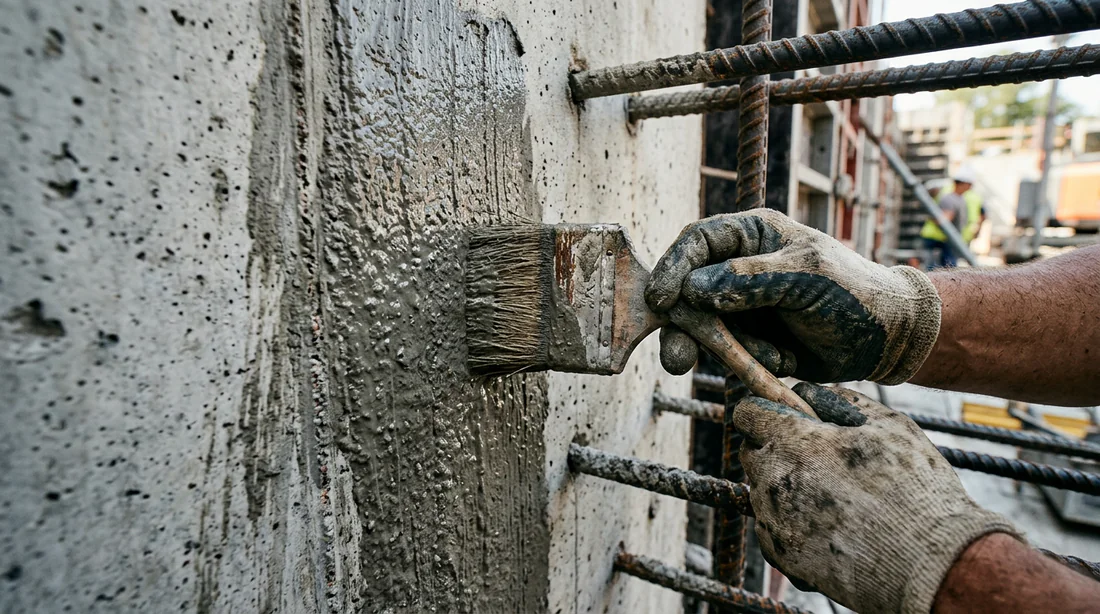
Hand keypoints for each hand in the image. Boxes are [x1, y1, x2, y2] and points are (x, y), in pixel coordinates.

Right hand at [645, 209, 940, 383]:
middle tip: (677, 359)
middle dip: (684, 326)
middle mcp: (738, 267)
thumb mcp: (808, 277)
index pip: (697, 242)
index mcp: (752, 235)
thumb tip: (693, 289)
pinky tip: (780, 365)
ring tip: (764, 362)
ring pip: (702, 328)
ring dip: (725, 351)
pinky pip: (727, 353)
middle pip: (687, 291)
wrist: (886, 340)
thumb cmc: (855, 293)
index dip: (673, 268)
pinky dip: (747, 365)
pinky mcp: (747, 338)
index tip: (662, 300)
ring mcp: (740, 304)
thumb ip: (751, 279)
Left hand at [735, 383, 1019, 612]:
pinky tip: (830, 523)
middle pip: (752, 450)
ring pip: (762, 489)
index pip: (748, 412)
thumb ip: (841, 400)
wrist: (929, 566)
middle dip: (776, 445)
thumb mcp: (890, 426)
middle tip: (819, 454)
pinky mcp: (782, 556)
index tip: (788, 414)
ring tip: (834, 494)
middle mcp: (773, 482)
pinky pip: (772, 525)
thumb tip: (810, 391)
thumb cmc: (916, 491)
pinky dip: (791, 520)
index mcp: (796, 443)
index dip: (767, 408)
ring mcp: (774, 522)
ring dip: (785, 483)